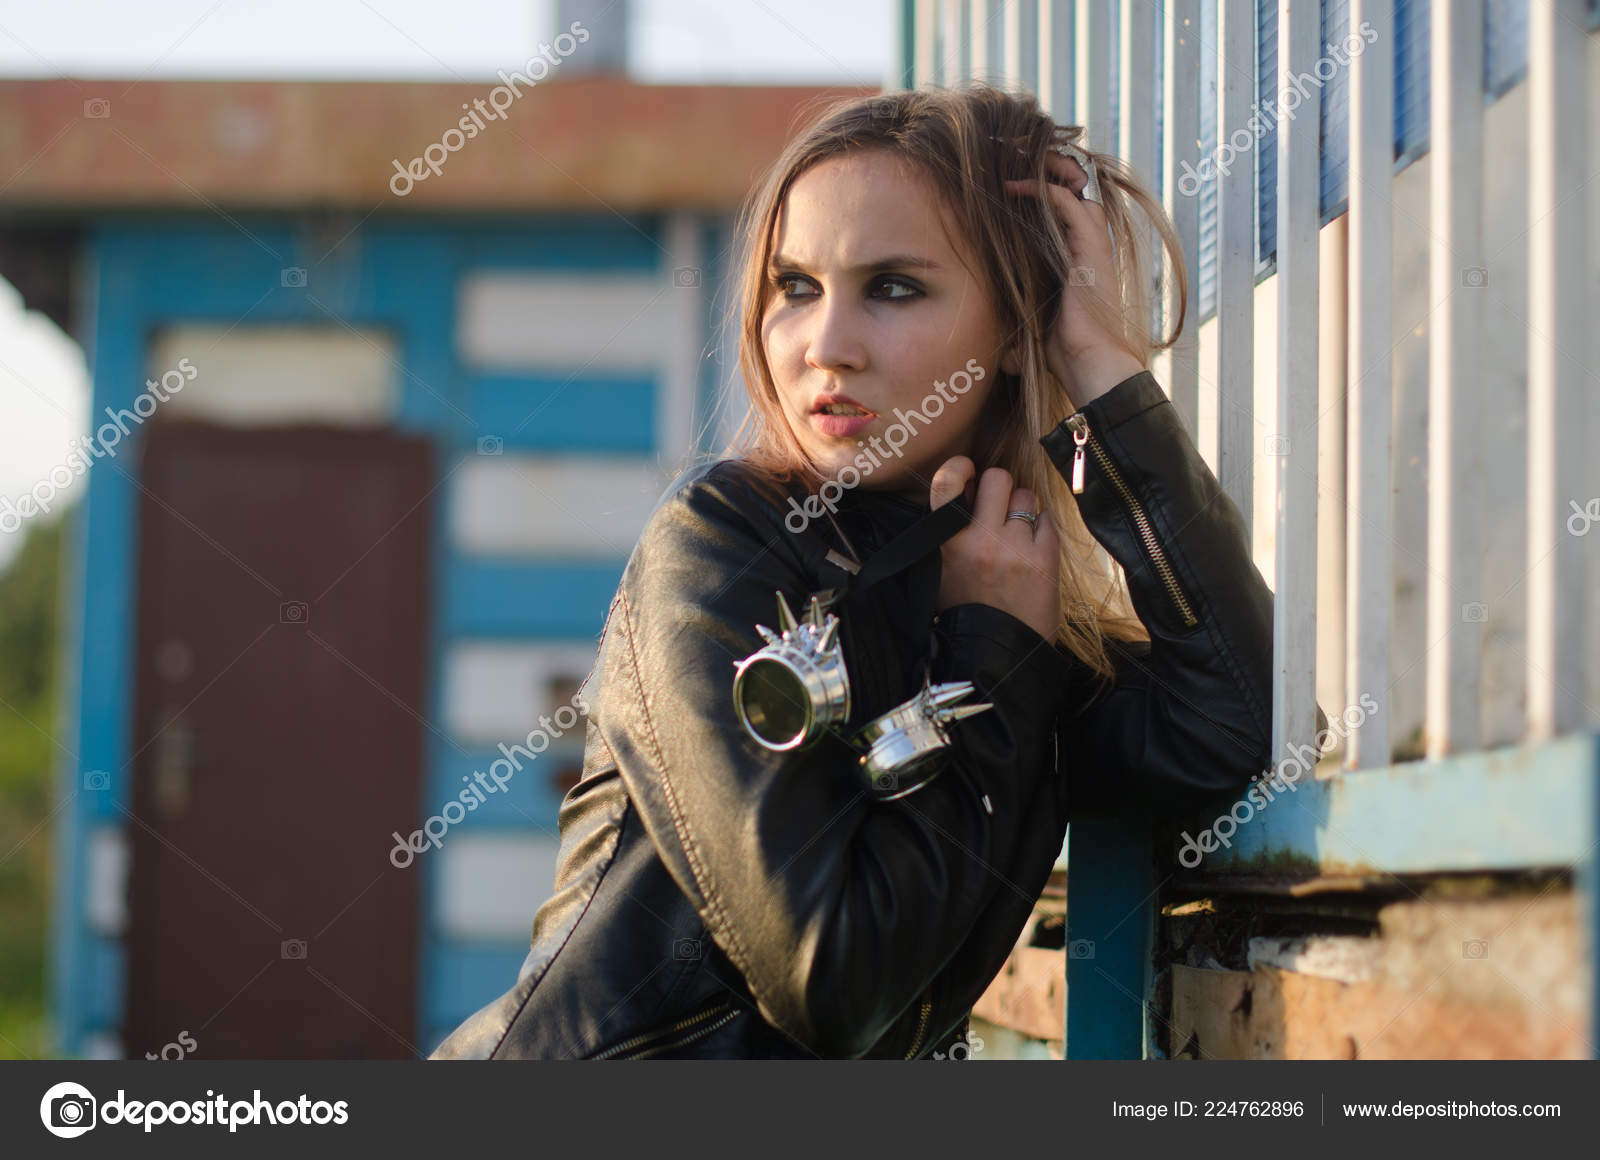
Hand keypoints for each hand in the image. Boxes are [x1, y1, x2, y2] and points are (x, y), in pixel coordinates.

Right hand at [930, 457, 1060, 640]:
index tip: (968, 469)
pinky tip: (1034, 552)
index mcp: (945, 544)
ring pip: (1026, 497)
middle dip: (1001, 487)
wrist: (996, 657)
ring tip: (1018, 536)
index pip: (945, 483)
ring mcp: (1013, 548)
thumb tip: (966, 494)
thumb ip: (949, 535)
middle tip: (1000, 508)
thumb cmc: (967, 615)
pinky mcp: (1043, 559)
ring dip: (1023, 510)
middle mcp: (979, 540)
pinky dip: (1042, 531)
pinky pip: (1047, 520)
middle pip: (998, 478)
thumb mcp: (942, 573)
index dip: (959, 467)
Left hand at [1002, 150, 1143, 405]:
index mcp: (1080, 263)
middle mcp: (1090, 250)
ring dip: (1047, 174)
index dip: (1042, 196)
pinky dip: (1043, 190)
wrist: (1090, 366)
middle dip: (1049, 176)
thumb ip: (1020, 327)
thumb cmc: (1064, 356)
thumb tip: (999, 355)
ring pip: (1075, 191)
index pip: (1067, 214)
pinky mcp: (1090, 249)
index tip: (1007, 192)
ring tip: (1014, 170)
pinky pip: (1068, 203)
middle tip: (1013, 172)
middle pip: (1076, 194)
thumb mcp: (1034, 330)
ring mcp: (1094, 247)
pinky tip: (1014, 187)